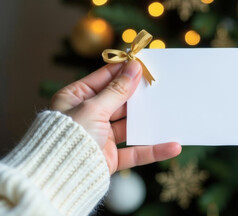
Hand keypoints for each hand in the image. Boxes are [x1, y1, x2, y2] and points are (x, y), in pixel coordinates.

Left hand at [50, 60, 180, 173]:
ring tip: (169, 111)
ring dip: (149, 122)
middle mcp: (88, 116)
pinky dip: (153, 150)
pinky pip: (135, 152)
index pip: (103, 78)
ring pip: (130, 126)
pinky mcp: (110, 157)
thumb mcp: (93, 108)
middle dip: (138, 95)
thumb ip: (116, 90)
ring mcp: (100, 137)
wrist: (59, 179)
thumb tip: (133, 68)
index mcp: (76, 98)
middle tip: (158, 85)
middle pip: (119, 101)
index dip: (123, 71)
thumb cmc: (68, 137)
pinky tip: (172, 146)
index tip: (142, 64)